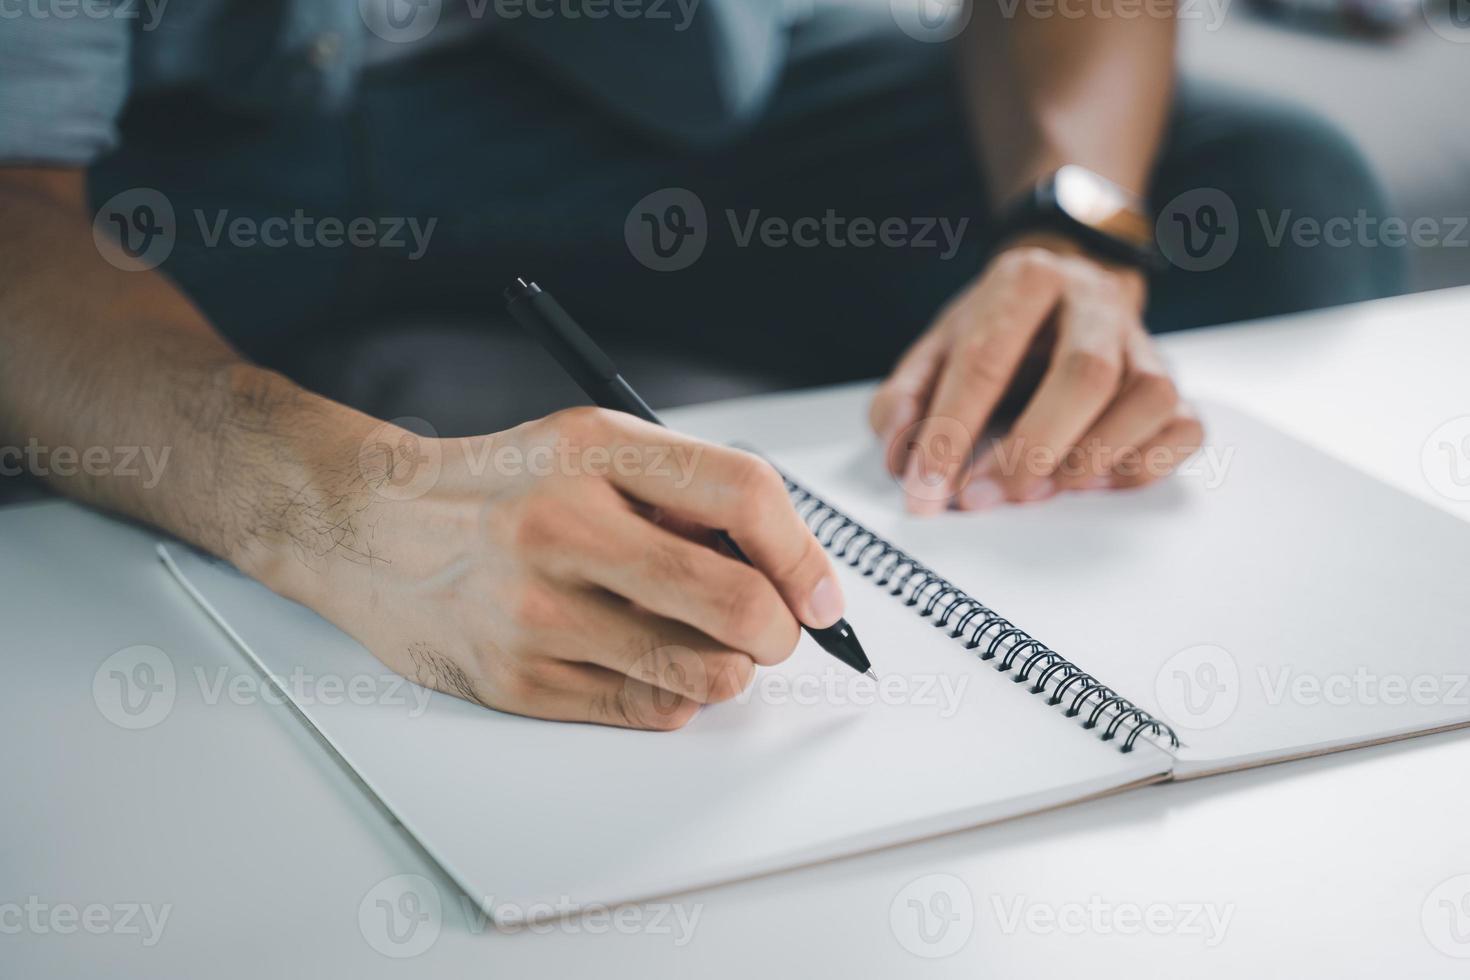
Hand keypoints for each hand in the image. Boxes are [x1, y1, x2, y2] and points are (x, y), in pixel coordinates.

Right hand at [265, 407, 843, 729]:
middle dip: (782, 630)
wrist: (368, 529)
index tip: (823, 595)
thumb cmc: (498, 488)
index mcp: (593, 452)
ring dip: (730, 668)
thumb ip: (687, 491)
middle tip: (774, 629)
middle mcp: (563, 529)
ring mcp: (537, 614)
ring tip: (702, 642)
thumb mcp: (590, 448)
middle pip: (738, 603)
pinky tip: (644, 659)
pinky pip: (652, 710)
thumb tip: (791, 570)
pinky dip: (674, 695)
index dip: (805, 554)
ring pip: (706, 674)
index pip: (744, 495)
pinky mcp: (518, 682)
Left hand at [869, 235, 1201, 513]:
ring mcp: (1144, 342)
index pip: (988, 360)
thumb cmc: (998, 328)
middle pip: (1086, 375)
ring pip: (1147, 398)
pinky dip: (1141, 466)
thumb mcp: (939, 346)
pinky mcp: (1176, 383)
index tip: (925, 488)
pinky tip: (1093, 481)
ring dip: (1091, 458)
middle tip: (985, 497)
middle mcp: (1096, 302)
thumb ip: (908, 394)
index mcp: (1029, 278)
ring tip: (1037, 491)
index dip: (951, 431)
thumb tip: (900, 451)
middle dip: (1032, 447)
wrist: (1065, 290)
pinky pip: (1183, 428)